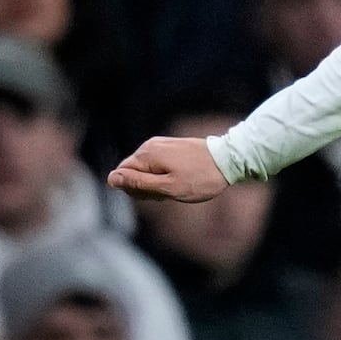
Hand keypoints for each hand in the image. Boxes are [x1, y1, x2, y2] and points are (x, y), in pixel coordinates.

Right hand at [109, 136, 226, 202]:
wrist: (228, 160)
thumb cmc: (200, 178)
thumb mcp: (168, 187)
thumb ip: (138, 183)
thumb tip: (112, 178)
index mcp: (147, 155)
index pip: (122, 174)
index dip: (134, 190)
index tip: (155, 195)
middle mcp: (150, 145)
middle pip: (132, 171)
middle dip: (146, 187)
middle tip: (169, 193)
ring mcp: (161, 144)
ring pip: (146, 169)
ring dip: (156, 183)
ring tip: (178, 186)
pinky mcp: (171, 146)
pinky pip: (157, 164)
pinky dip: (165, 175)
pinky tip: (181, 180)